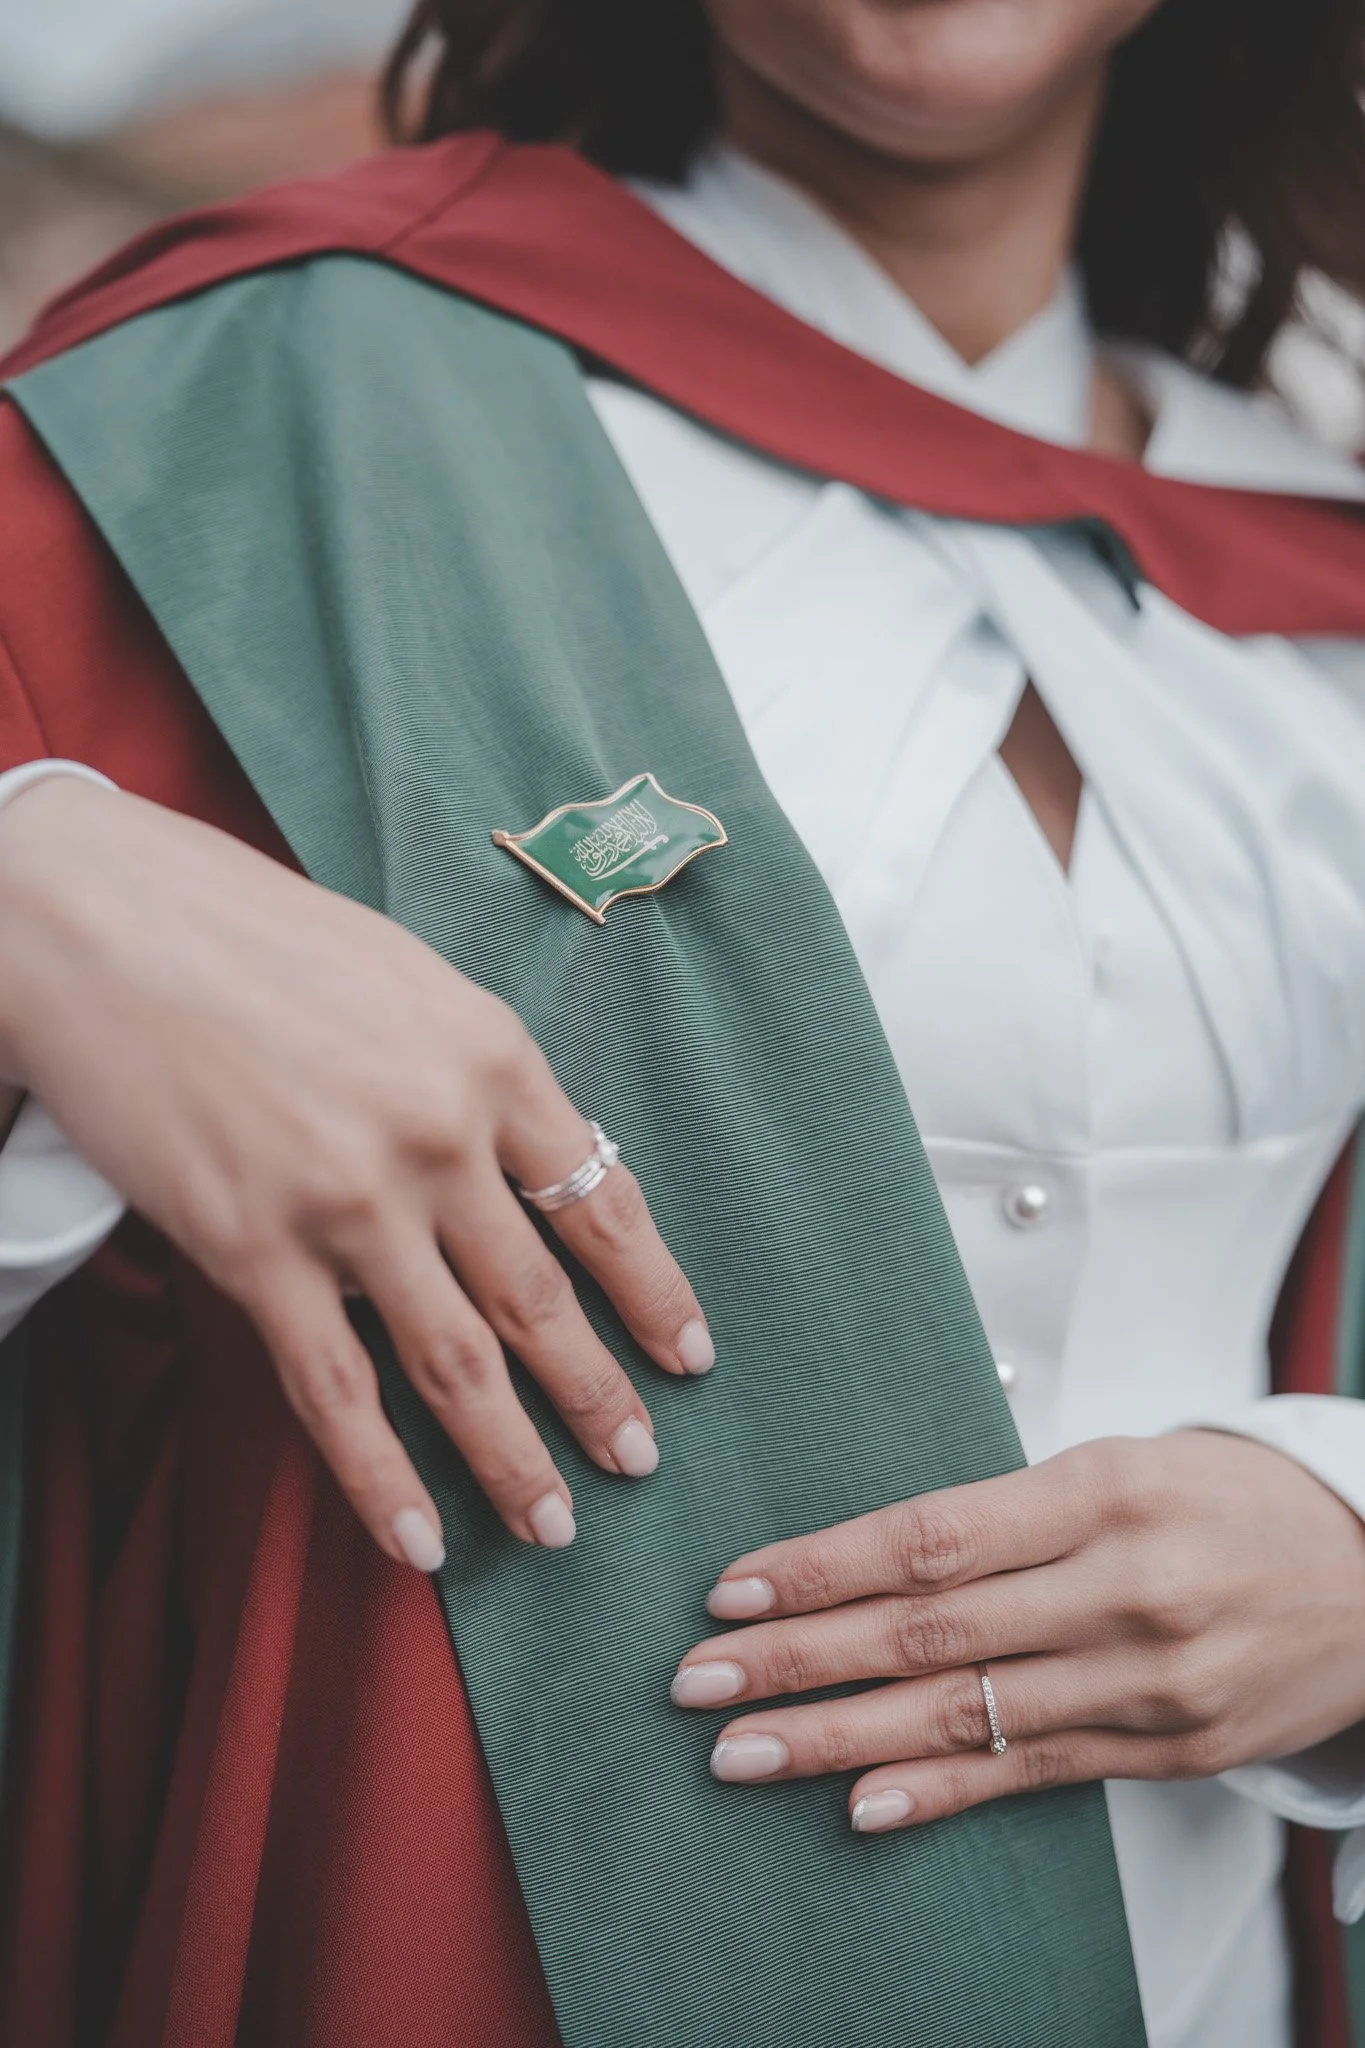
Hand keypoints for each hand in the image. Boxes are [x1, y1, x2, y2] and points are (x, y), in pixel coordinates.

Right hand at [0, 779, 713, 1567]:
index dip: (653, 1289)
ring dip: (513, 1458)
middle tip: (640, 1461)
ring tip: (554, 1526)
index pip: (603, 1200)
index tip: (688, 1352)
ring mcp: (347, 1203)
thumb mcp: (407, 982)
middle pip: (543, 1299)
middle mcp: (438, 1138)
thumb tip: (533, 1165)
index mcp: (491, 1059)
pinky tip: (417, 1542)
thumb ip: (475, 1078)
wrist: (101, 922)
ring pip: (456, 1364)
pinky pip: (335, 1392)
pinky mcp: (252, 1252)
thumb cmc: (254, 935)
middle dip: (600, 1393)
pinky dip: (381, 1480)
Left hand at [671, 1431, 1364, 1829]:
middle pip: (928, 1629)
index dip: (821, 1566)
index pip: (929, 1534)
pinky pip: (1034, 1775)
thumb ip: (1008, 1511)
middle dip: (799, 1658)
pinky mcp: (1167, 1749)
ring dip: (839, 1737)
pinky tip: (861, 1806)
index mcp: (1099, 1492)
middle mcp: (1119, 1588)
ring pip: (965, 1713)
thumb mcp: (1122, 1464)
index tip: (732, 1587)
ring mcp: (1145, 1680)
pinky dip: (942, 1793)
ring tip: (741, 1751)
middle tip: (697, 1679)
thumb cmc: (1227, 1501)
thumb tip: (869, 1555)